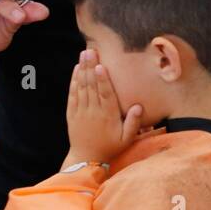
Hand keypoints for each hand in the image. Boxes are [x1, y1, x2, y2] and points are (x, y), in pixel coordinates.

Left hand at [64, 49, 142, 165]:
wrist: (86, 159)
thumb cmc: (110, 147)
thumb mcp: (127, 139)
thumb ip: (133, 123)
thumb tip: (138, 106)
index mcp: (107, 116)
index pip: (105, 94)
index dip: (103, 79)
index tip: (102, 65)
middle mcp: (93, 111)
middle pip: (92, 86)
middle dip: (91, 67)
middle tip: (91, 51)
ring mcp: (81, 111)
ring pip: (81, 87)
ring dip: (83, 70)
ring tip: (84, 54)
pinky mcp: (72, 113)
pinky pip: (72, 94)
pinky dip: (74, 81)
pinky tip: (76, 70)